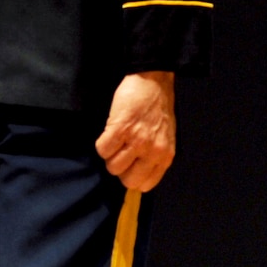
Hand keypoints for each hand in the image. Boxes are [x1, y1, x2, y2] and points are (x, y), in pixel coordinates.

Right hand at [95, 71, 176, 192]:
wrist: (153, 81)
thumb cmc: (158, 108)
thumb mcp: (164, 137)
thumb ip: (154, 156)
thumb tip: (137, 174)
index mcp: (165, 155)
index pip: (146, 185)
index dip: (133, 177)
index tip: (129, 167)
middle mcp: (153, 151)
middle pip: (128, 181)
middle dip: (120, 169)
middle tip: (120, 153)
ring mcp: (137, 141)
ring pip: (113, 167)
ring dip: (110, 156)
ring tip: (115, 141)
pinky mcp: (120, 129)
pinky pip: (102, 150)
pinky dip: (101, 144)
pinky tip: (108, 133)